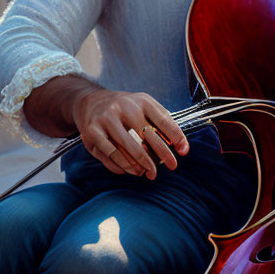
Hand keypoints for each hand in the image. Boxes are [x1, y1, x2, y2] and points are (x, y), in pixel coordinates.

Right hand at [71, 88, 188, 178]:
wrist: (90, 101)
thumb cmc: (125, 108)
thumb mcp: (144, 106)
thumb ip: (162, 122)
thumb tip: (181, 146)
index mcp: (141, 100)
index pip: (163, 120)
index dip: (176, 137)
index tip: (184, 152)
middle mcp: (124, 107)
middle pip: (147, 135)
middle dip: (162, 154)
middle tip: (172, 167)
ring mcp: (107, 118)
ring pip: (129, 148)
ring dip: (142, 164)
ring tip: (150, 173)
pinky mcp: (92, 131)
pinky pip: (111, 154)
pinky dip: (123, 166)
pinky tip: (132, 171)